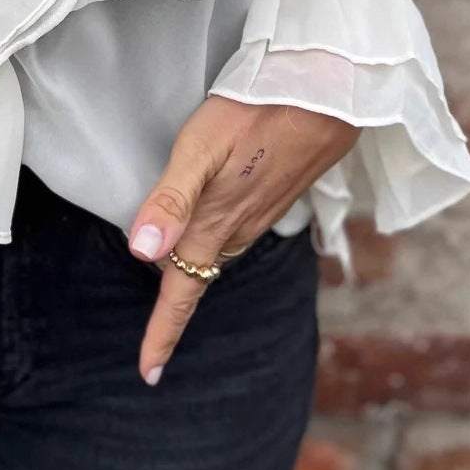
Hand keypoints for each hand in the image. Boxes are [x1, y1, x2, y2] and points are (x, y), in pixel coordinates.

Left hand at [127, 96, 360, 385]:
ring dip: (193, 275)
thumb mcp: (199, 148)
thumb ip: (171, 200)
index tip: (148, 373)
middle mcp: (238, 230)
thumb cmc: (256, 111)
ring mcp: (259, 216)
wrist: (328, 95)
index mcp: (215, 225)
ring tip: (173, 294)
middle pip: (195, 277)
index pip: (182, 293)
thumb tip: (141, 254)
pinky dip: (214, 245)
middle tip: (153, 341)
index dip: (161, 333)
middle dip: (174, 308)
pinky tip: (209, 232)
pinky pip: (235, 235)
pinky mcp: (272, 198)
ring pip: (216, 256)